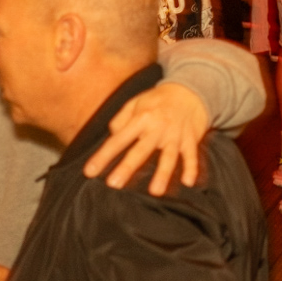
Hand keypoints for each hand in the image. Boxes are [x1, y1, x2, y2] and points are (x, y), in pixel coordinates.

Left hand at [85, 81, 208, 192]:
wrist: (191, 88)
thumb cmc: (158, 99)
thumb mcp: (136, 102)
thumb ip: (120, 119)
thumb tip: (112, 136)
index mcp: (141, 118)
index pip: (118, 139)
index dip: (103, 156)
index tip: (89, 172)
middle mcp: (158, 127)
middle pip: (141, 150)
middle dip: (128, 167)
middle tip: (114, 184)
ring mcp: (175, 134)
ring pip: (169, 156)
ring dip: (163, 173)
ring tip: (156, 191)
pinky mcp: (191, 138)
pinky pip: (192, 155)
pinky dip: (191, 168)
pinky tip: (188, 182)